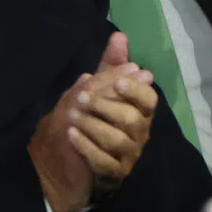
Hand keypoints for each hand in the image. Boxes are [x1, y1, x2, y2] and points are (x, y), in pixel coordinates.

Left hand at [69, 62, 157, 190]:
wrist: (61, 161)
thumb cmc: (86, 119)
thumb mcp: (95, 89)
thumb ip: (109, 65)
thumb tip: (120, 37)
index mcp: (137, 111)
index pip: (149, 100)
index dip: (135, 90)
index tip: (117, 82)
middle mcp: (138, 134)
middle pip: (133, 118)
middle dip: (106, 106)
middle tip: (81, 99)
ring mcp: (127, 156)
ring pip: (118, 140)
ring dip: (94, 125)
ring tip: (73, 117)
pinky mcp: (112, 175)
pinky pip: (105, 162)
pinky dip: (88, 147)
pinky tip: (72, 135)